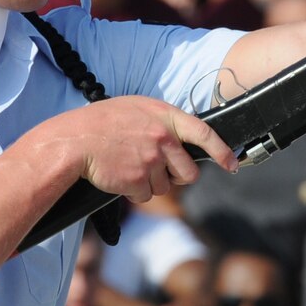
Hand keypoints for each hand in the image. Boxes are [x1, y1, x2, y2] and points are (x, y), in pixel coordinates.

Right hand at [23, 96, 236, 202]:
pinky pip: (145, 195)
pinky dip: (134, 191)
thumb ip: (162, 122)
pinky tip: (119, 176)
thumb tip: (181, 141)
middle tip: (159, 172)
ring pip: (165, 187)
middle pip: (188, 173)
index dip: (222, 151)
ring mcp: (152, 160)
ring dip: (150, 183)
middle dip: (178, 178)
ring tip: (127, 165)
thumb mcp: (136, 109)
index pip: (204, 133)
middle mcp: (163, 138)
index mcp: (165, 116)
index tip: (232, 164)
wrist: (72, 142)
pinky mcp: (138, 180)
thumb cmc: (101, 123)